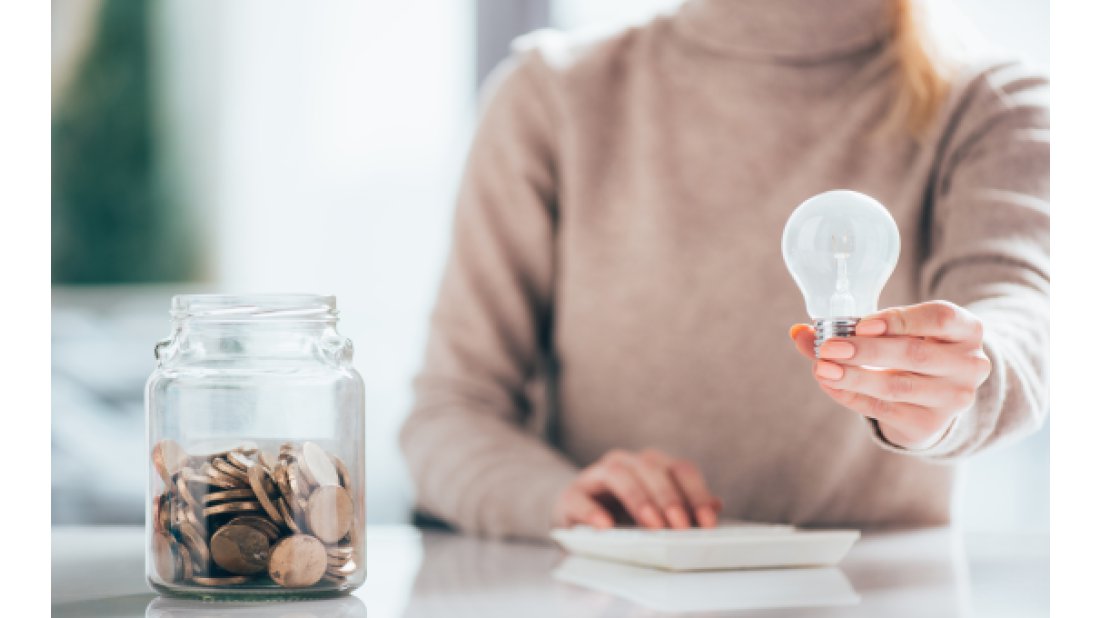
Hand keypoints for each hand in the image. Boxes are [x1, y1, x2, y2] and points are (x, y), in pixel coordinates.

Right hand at [552, 448, 721, 529]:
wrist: (575, 513)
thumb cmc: (621, 512)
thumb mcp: (657, 510)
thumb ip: (685, 506)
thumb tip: (717, 505)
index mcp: (651, 465)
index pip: (680, 469)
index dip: (697, 493)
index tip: (707, 522)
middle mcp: (625, 463)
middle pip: (652, 469)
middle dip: (670, 499)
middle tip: (680, 527)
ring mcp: (596, 475)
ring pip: (620, 475)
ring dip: (639, 500)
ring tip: (652, 526)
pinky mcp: (571, 494)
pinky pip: (581, 498)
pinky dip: (593, 512)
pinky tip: (605, 526)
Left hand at [789, 300, 991, 449]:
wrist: (938, 391)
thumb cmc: (914, 346)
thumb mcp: (897, 330)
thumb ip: (852, 327)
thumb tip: (798, 332)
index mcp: (967, 330)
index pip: (940, 318)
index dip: (899, 320)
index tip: (861, 325)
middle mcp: (969, 365)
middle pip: (914, 355)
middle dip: (866, 351)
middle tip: (828, 347)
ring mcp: (953, 398)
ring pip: (897, 386)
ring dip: (854, 376)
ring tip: (821, 368)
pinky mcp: (929, 423)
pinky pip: (884, 409)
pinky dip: (852, 396)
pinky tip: (829, 384)